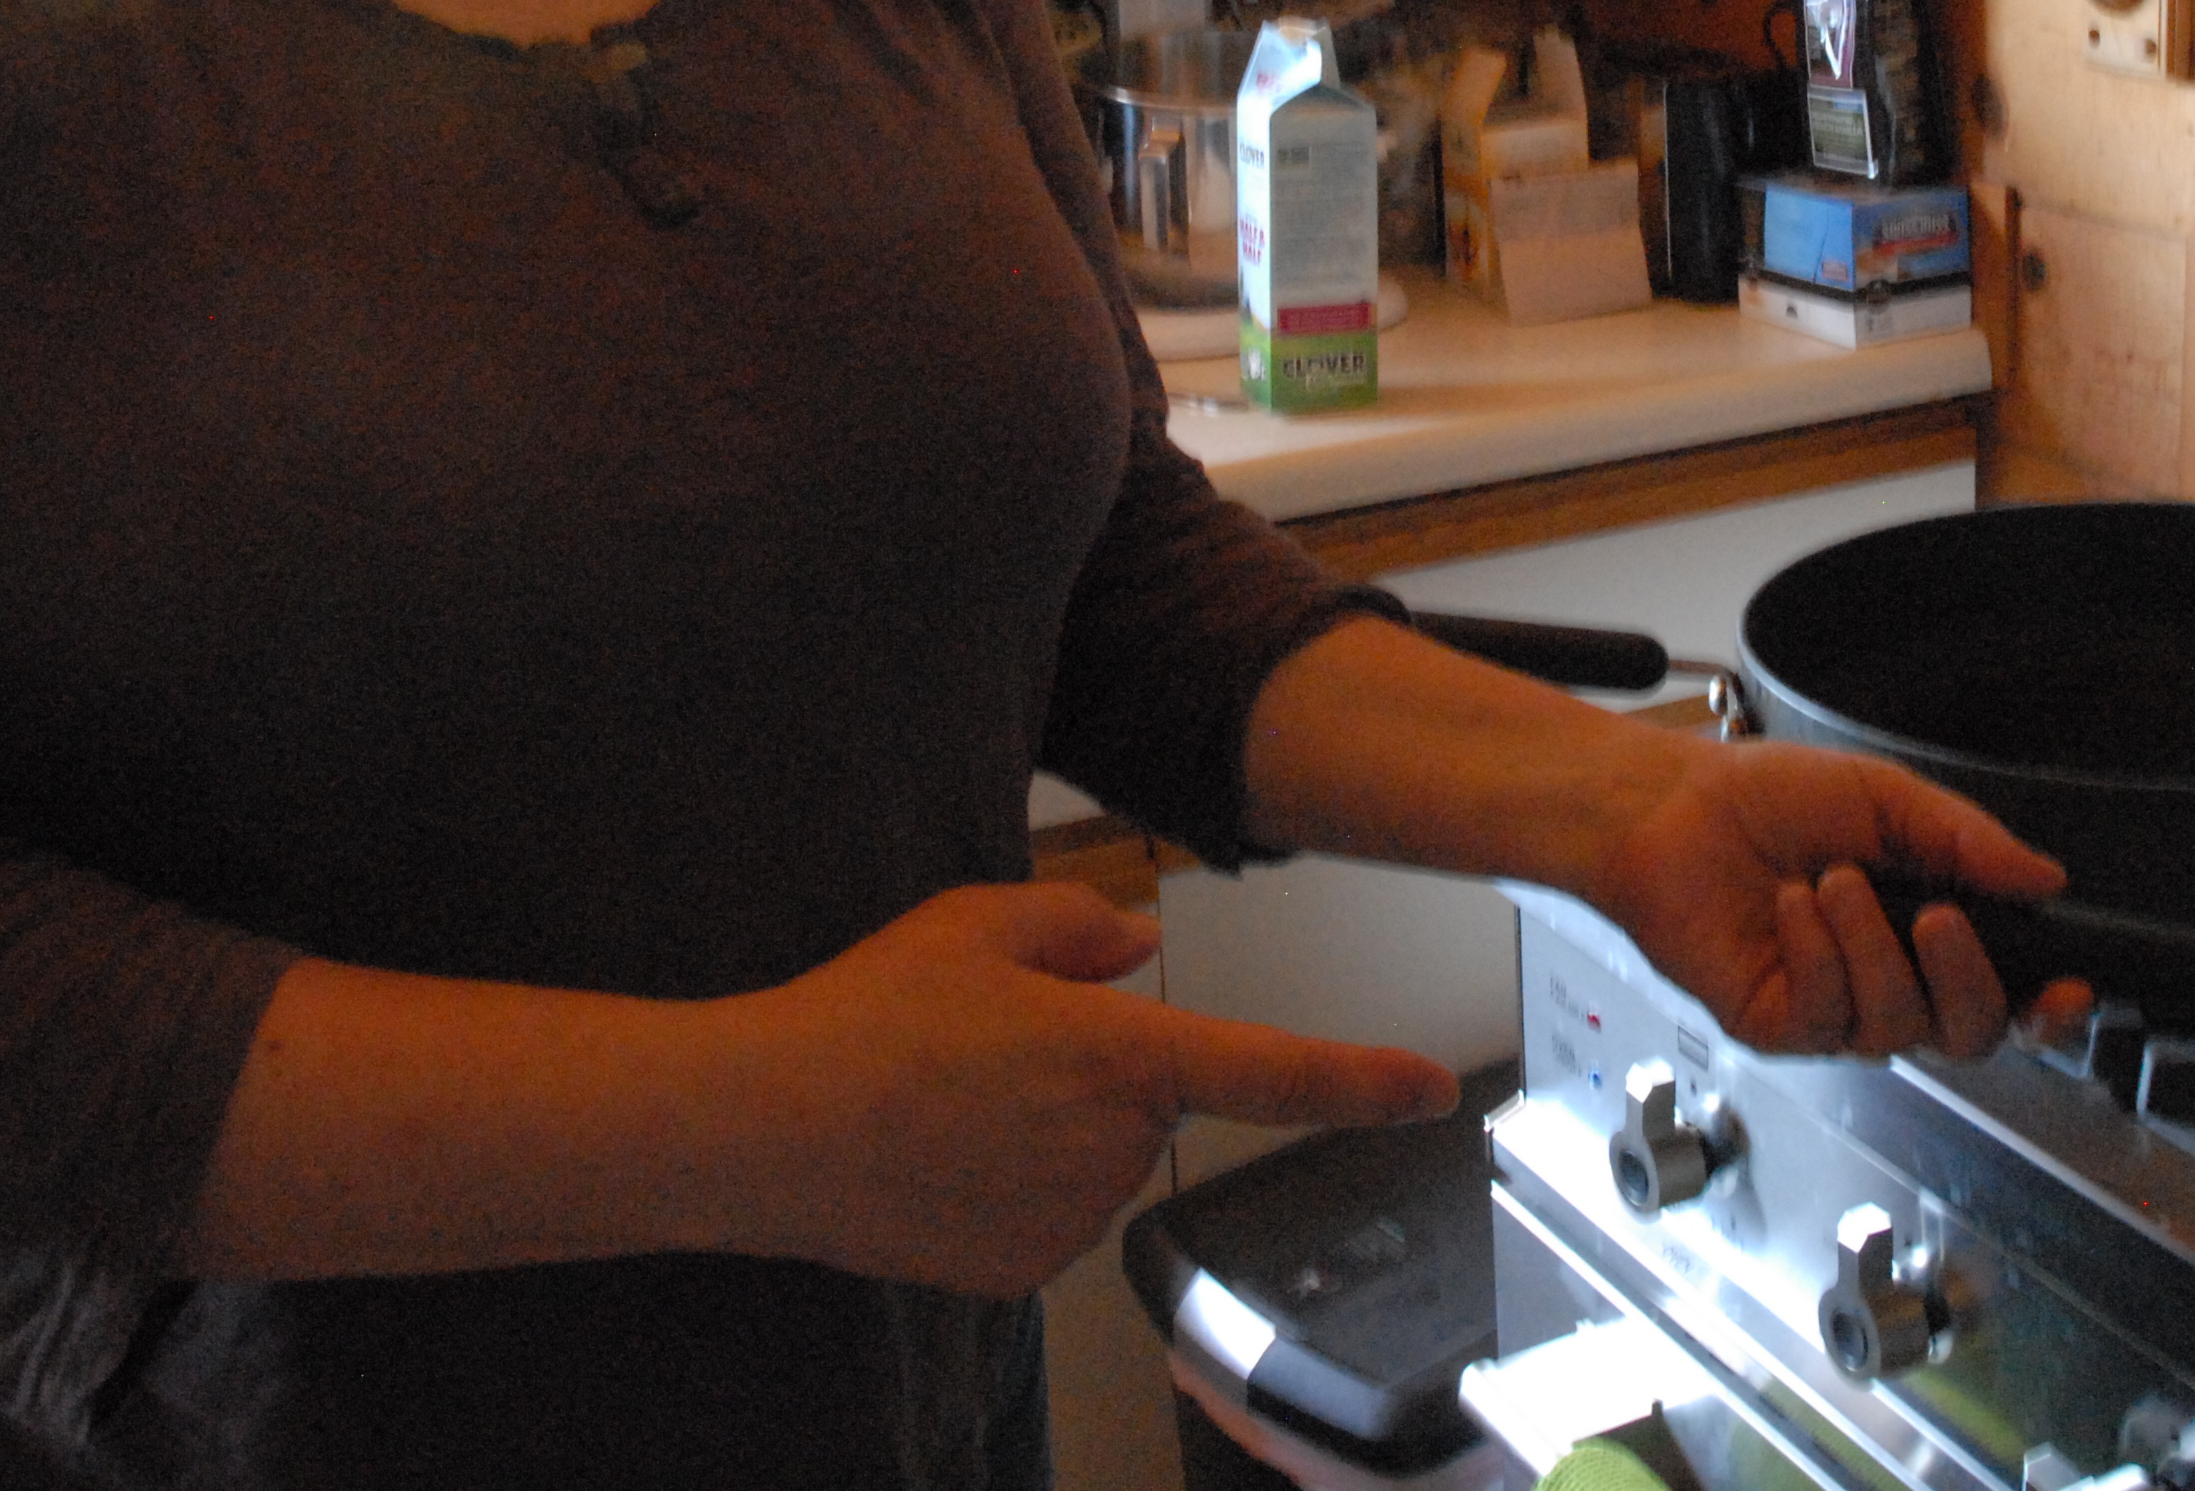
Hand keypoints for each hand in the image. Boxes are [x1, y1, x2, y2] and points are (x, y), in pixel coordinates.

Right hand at [720, 881, 1457, 1293]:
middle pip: (1151, 1098)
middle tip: (987, 1046)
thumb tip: (1136, 951)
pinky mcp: (1024, 1272)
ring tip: (949, 1100)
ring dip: (1054, 1128)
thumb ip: (1079, 929)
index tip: (1432, 1091)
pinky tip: (939, 1157)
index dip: (1363, 1083)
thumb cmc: (867, 1015)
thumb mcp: (977, 922)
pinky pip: (1051, 1212)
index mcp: (1121, 1055)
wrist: (761, 1129)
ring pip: (1100, 1157)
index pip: (1274, 1072)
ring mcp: (1069, 1220)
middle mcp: (1112, 1148)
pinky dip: (1013, 1185)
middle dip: (1096, 1068)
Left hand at [1573, 735, 2087, 1061]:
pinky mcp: (1778, 1027)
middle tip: (1937, 918)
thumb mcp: (1882, 797)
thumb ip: (1966, 840)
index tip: (2068, 988)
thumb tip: (2046, 877)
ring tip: (1832, 880)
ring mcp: (1834, 1012)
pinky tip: (1792, 906)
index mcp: (1927, 930)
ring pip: (1897, 1028)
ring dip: (1871, 948)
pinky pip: (1826, 1018)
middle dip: (1965, 980)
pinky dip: (1817, 955)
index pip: (2009, 994)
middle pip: (1969, 1035)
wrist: (1671, 808)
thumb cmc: (1767, 797)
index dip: (2049, 1009)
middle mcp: (1889, 980)